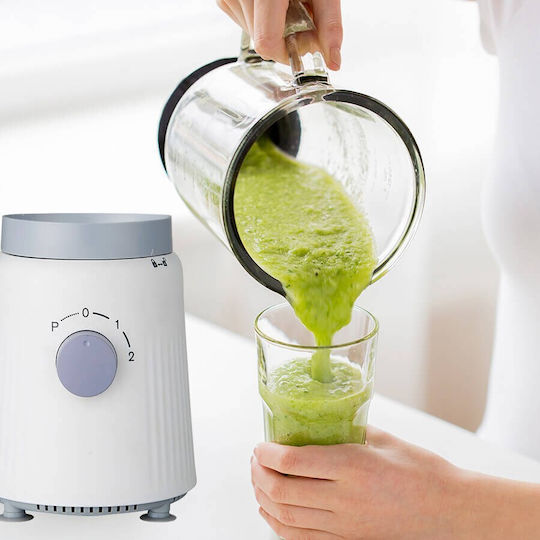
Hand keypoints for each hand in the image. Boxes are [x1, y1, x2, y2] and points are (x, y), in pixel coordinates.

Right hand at [216, 0, 342, 69]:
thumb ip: (329, 25)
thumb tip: (334, 59)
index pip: (267, 43)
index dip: (287, 51)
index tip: (301, 44)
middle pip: (261, 41)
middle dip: (283, 36)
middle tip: (298, 13)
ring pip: (252, 35)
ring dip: (271, 27)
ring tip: (283, 2)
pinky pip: (244, 22)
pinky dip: (259, 18)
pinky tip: (269, 1)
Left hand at [251, 426, 539, 538]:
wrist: (450, 512)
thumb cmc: (422, 472)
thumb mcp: (383, 440)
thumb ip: (348, 431)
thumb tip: (321, 422)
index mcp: (352, 465)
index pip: (292, 461)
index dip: (266, 453)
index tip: (260, 444)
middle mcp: (344, 498)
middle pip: (282, 491)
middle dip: (258, 474)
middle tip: (256, 461)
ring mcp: (345, 525)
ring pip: (286, 517)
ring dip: (264, 499)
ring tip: (259, 482)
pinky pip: (302, 538)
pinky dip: (279, 524)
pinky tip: (274, 511)